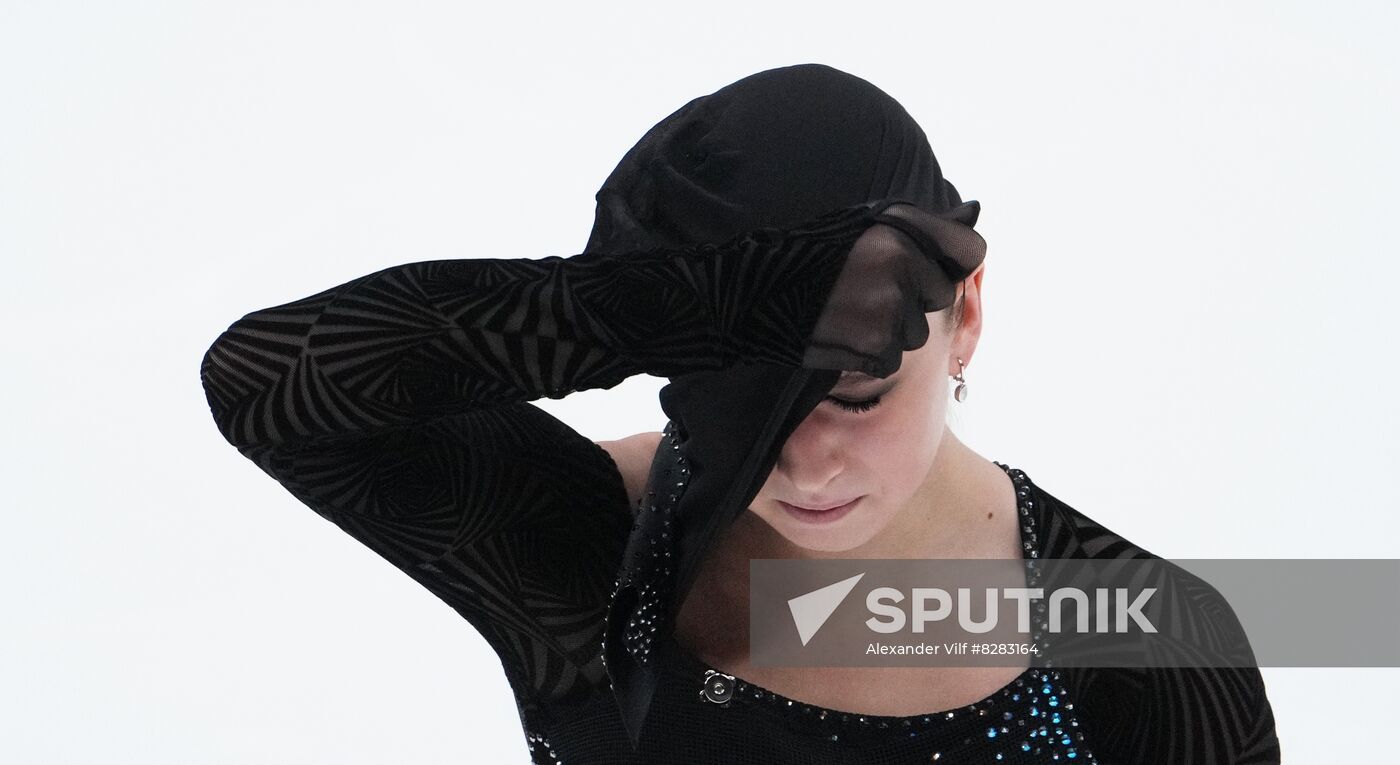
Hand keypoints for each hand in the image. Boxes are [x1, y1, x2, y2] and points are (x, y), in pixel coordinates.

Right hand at [802, 201, 984, 377]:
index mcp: (903, 228)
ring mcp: (892, 309)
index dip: (950, 261)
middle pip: (940, 295)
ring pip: (917, 333)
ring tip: (849, 315)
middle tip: (867, 294)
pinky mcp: (878, 348)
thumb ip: (924, 225)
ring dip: (890, 330)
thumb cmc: (808, 256)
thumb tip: (975, 212)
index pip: (970, 250)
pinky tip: (839, 337)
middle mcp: (903, 265)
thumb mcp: (864, 225)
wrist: (750, 295)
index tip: (925, 266)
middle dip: (913, 299)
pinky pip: (892, 359)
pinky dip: (869, 355)